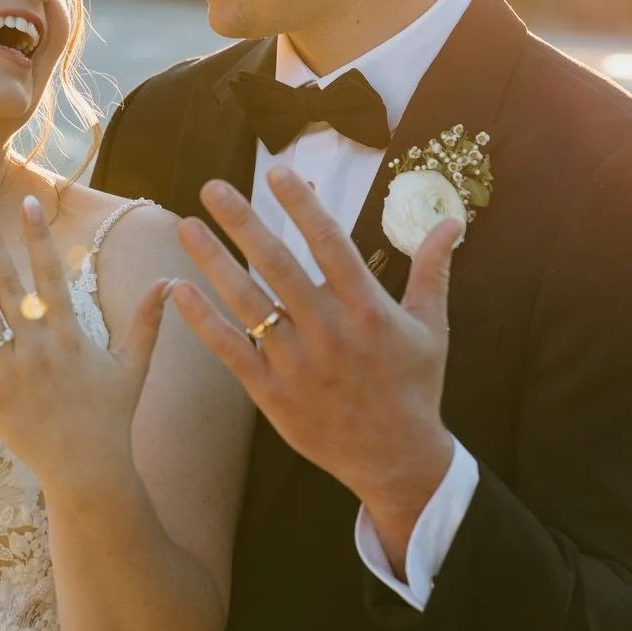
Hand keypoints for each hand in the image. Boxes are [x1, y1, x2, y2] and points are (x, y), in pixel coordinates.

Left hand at [0, 197, 171, 492]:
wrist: (87, 470)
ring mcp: (11, 370)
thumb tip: (168, 282)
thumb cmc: (111, 417)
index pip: (51, 274)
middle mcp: (38, 347)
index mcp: (71, 335)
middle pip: (10, 285)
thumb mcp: (133, 366)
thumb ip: (146, 321)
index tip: (28, 202)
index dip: (38, 236)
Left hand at [170, 167, 461, 573]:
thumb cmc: (414, 387)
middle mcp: (328, 331)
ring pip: (246, 302)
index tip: (277, 172)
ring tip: (186, 227)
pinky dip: (202, 319)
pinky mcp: (272, 392)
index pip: (330, 243)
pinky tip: (179, 289)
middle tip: (213, 187)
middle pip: (278, 265)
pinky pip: (230, 349)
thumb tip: (452, 219)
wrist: (396, 458)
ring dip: (212, 261)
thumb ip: (432, 270)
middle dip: (243, 222)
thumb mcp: (431, 327)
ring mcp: (296, 362)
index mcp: (367, 309)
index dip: (302, 205)